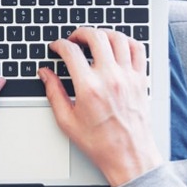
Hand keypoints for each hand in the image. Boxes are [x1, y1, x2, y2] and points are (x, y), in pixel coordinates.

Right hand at [38, 27, 158, 186]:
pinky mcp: (141, 79)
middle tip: (73, 39)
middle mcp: (110, 78)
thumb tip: (45, 74)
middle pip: (96, 37)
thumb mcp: (67, 121)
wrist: (128, 154)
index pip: (71, 52)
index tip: (56, 47)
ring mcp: (129, 77)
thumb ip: (54, 92)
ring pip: (118, 38)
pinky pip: (138, 49)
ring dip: (103, 33)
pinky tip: (117, 46)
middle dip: (80, 33)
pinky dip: (127, 41)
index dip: (59, 45)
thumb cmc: (99, 142)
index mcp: (89, 88)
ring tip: (94, 39)